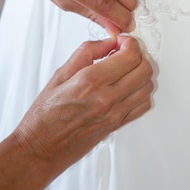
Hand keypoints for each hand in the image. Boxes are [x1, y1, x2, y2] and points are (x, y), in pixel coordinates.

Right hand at [13, 36, 153, 182]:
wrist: (41, 148)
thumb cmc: (45, 115)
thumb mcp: (60, 74)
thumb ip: (87, 52)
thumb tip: (108, 42)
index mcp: (90, 81)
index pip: (130, 56)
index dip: (130, 43)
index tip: (122, 41)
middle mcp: (107, 98)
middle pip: (144, 69)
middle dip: (138, 55)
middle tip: (125, 52)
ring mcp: (115, 114)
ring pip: (148, 86)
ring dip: (141, 73)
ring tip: (126, 69)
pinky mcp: (118, 125)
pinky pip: (144, 105)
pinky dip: (141, 92)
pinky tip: (128, 87)